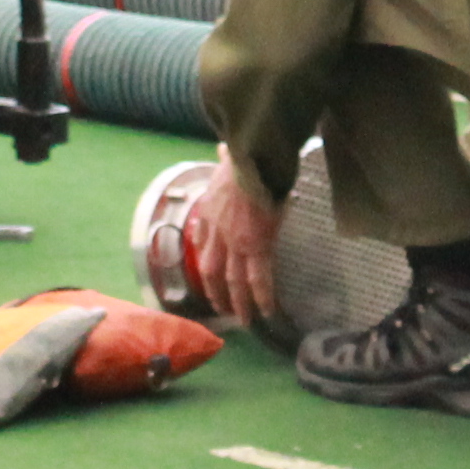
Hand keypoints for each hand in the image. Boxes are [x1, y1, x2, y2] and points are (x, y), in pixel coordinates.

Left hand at [189, 164, 284, 327]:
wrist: (254, 160)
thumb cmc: (245, 157)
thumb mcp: (227, 161)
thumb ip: (225, 161)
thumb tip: (223, 148)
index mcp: (210, 211)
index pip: (201, 240)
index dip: (203, 257)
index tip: (208, 270)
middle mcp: (219, 232)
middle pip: (211, 270)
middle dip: (215, 292)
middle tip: (221, 309)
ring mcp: (237, 242)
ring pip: (234, 280)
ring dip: (238, 302)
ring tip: (243, 320)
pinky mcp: (258, 245)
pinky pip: (259, 277)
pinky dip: (262, 296)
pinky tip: (268, 311)